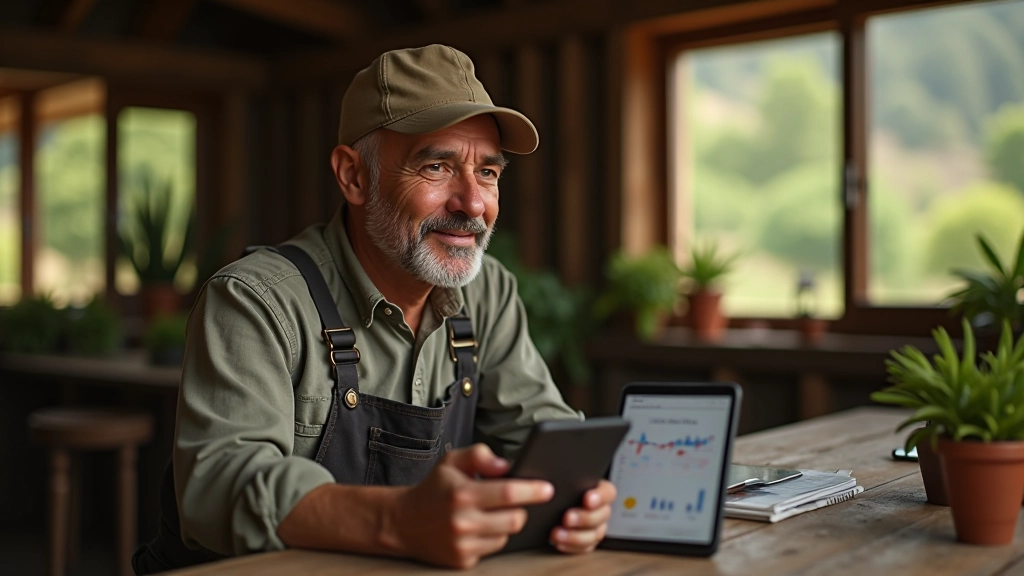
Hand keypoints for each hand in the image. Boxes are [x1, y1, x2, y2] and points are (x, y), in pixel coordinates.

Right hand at [386, 443, 553, 568]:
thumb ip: (480, 455)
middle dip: (521, 509)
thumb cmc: (433, 488)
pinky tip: (479, 528)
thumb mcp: (452, 461)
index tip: (548, 488)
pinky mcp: (463, 560)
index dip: (533, 490)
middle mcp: (463, 521)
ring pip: (507, 536)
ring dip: (506, 524)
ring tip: (490, 513)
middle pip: (515, 520)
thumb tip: (507, 466)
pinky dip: (492, 538)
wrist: (402, 522)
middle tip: (514, 501)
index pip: (509, 493)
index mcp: (463, 493)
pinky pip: (493, 549)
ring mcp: (463, 544)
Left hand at [550, 480, 615, 553]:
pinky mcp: (588, 541)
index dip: (600, 497)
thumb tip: (553, 483)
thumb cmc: (558, 488)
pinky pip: (585, 547)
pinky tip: (558, 542)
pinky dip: (572, 546)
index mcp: (598, 490)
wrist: (552, 502)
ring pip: (595, 534)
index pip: (608, 492)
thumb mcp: (561, 478)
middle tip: (567, 518)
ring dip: (576, 536)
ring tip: (557, 533)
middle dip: (584, 518)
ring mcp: (596, 526)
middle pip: (602, 515)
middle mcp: (600, 509)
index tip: (587, 499)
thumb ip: (563, 477)